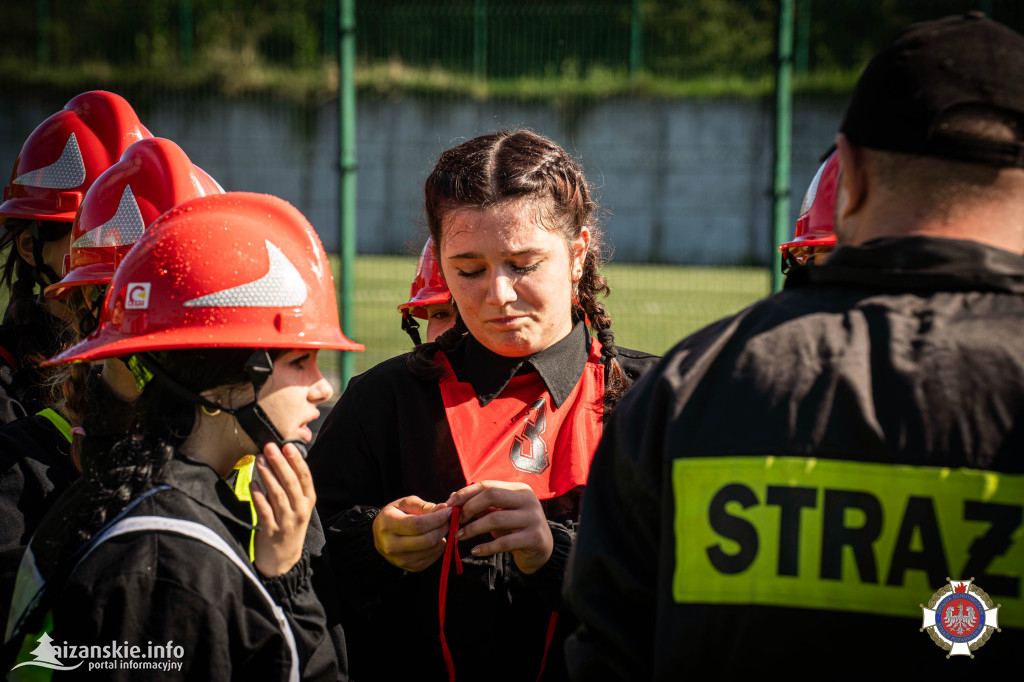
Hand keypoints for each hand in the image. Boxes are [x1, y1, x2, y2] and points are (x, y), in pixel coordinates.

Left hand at [250, 442, 315, 576]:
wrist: (283, 561)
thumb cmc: (288, 528)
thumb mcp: (298, 508)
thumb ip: (293, 488)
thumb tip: (282, 460)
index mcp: (308, 502)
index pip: (305, 478)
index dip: (297, 461)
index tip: (288, 446)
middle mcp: (300, 511)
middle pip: (291, 483)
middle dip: (280, 463)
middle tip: (270, 447)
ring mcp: (287, 522)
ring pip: (278, 494)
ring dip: (268, 475)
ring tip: (260, 459)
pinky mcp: (272, 532)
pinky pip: (265, 511)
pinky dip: (259, 496)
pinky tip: (253, 484)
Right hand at [372, 496, 451, 571]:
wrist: (381, 536)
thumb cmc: (395, 515)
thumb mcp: (406, 504)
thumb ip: (424, 506)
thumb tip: (444, 508)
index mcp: (388, 524)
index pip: (418, 525)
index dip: (437, 518)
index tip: (449, 511)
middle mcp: (391, 545)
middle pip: (427, 540)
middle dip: (442, 528)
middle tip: (448, 520)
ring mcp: (400, 559)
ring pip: (431, 550)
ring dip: (443, 537)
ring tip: (442, 527)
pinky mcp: (411, 568)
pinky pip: (432, 558)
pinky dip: (439, 547)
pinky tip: (437, 538)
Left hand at [446, 482, 552, 574]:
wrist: (542, 551)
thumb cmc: (516, 529)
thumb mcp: (499, 514)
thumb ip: (481, 506)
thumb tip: (452, 497)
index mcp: (519, 489)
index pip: (487, 485)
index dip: (465, 494)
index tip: (449, 505)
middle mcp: (528, 499)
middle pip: (492, 495)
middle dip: (469, 507)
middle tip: (456, 521)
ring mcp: (533, 518)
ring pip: (496, 518)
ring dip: (473, 528)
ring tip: (459, 536)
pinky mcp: (534, 538)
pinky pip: (504, 542)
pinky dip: (486, 547)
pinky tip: (475, 551)